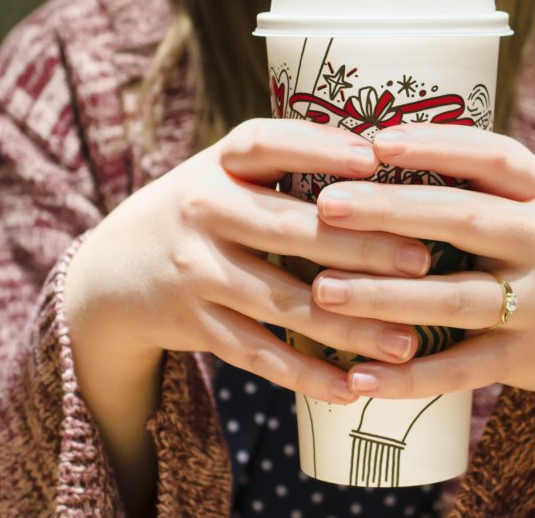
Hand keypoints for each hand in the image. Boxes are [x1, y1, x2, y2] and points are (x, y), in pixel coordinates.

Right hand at [66, 119, 433, 404]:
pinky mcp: (193, 325)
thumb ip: (286, 161)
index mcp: (216, 163)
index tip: (374, 158)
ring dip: (348, 327)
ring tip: (407, 342)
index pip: (264, 143)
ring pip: (281, 303)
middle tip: (423, 261)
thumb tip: (388, 155)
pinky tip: (352, 390)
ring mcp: (194, 272)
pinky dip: (305, 376)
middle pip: (288, 229)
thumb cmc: (201, 211)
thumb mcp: (223, 171)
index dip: (317, 148)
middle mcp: (200, 212)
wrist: (112, 272)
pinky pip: (257, 354)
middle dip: (359, 247)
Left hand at [309, 123, 534, 403]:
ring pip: (455, 300)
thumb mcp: (531, 205)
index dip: (436, 145)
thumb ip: (472, 182)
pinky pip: (462, 370)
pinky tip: (358, 377)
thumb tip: (370, 147)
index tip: (376, 140)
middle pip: (465, 221)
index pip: (493, 157)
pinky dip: (410, 376)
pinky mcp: (525, 359)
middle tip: (327, 205)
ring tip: (323, 291)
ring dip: (385, 297)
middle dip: (392, 211)